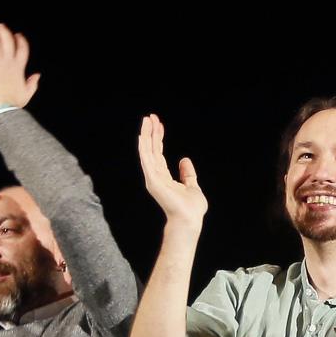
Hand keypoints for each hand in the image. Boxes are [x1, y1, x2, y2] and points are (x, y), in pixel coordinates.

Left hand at [0, 23, 39, 113]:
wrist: (0, 108)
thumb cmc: (13, 104)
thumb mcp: (27, 94)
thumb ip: (32, 84)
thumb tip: (37, 75)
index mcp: (19, 68)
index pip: (22, 49)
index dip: (20, 40)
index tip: (17, 35)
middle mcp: (7, 62)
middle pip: (7, 41)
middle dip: (3, 32)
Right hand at [137, 114, 207, 229]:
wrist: (190, 219)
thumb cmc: (191, 208)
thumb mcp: (192, 186)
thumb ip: (187, 174)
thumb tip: (184, 160)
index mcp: (163, 177)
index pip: (158, 154)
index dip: (158, 139)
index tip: (158, 124)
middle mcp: (155, 176)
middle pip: (151, 150)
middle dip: (151, 133)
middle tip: (150, 116)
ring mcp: (153, 177)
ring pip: (147, 151)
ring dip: (147, 135)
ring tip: (147, 119)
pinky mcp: (153, 180)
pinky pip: (147, 159)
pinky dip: (144, 146)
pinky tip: (143, 135)